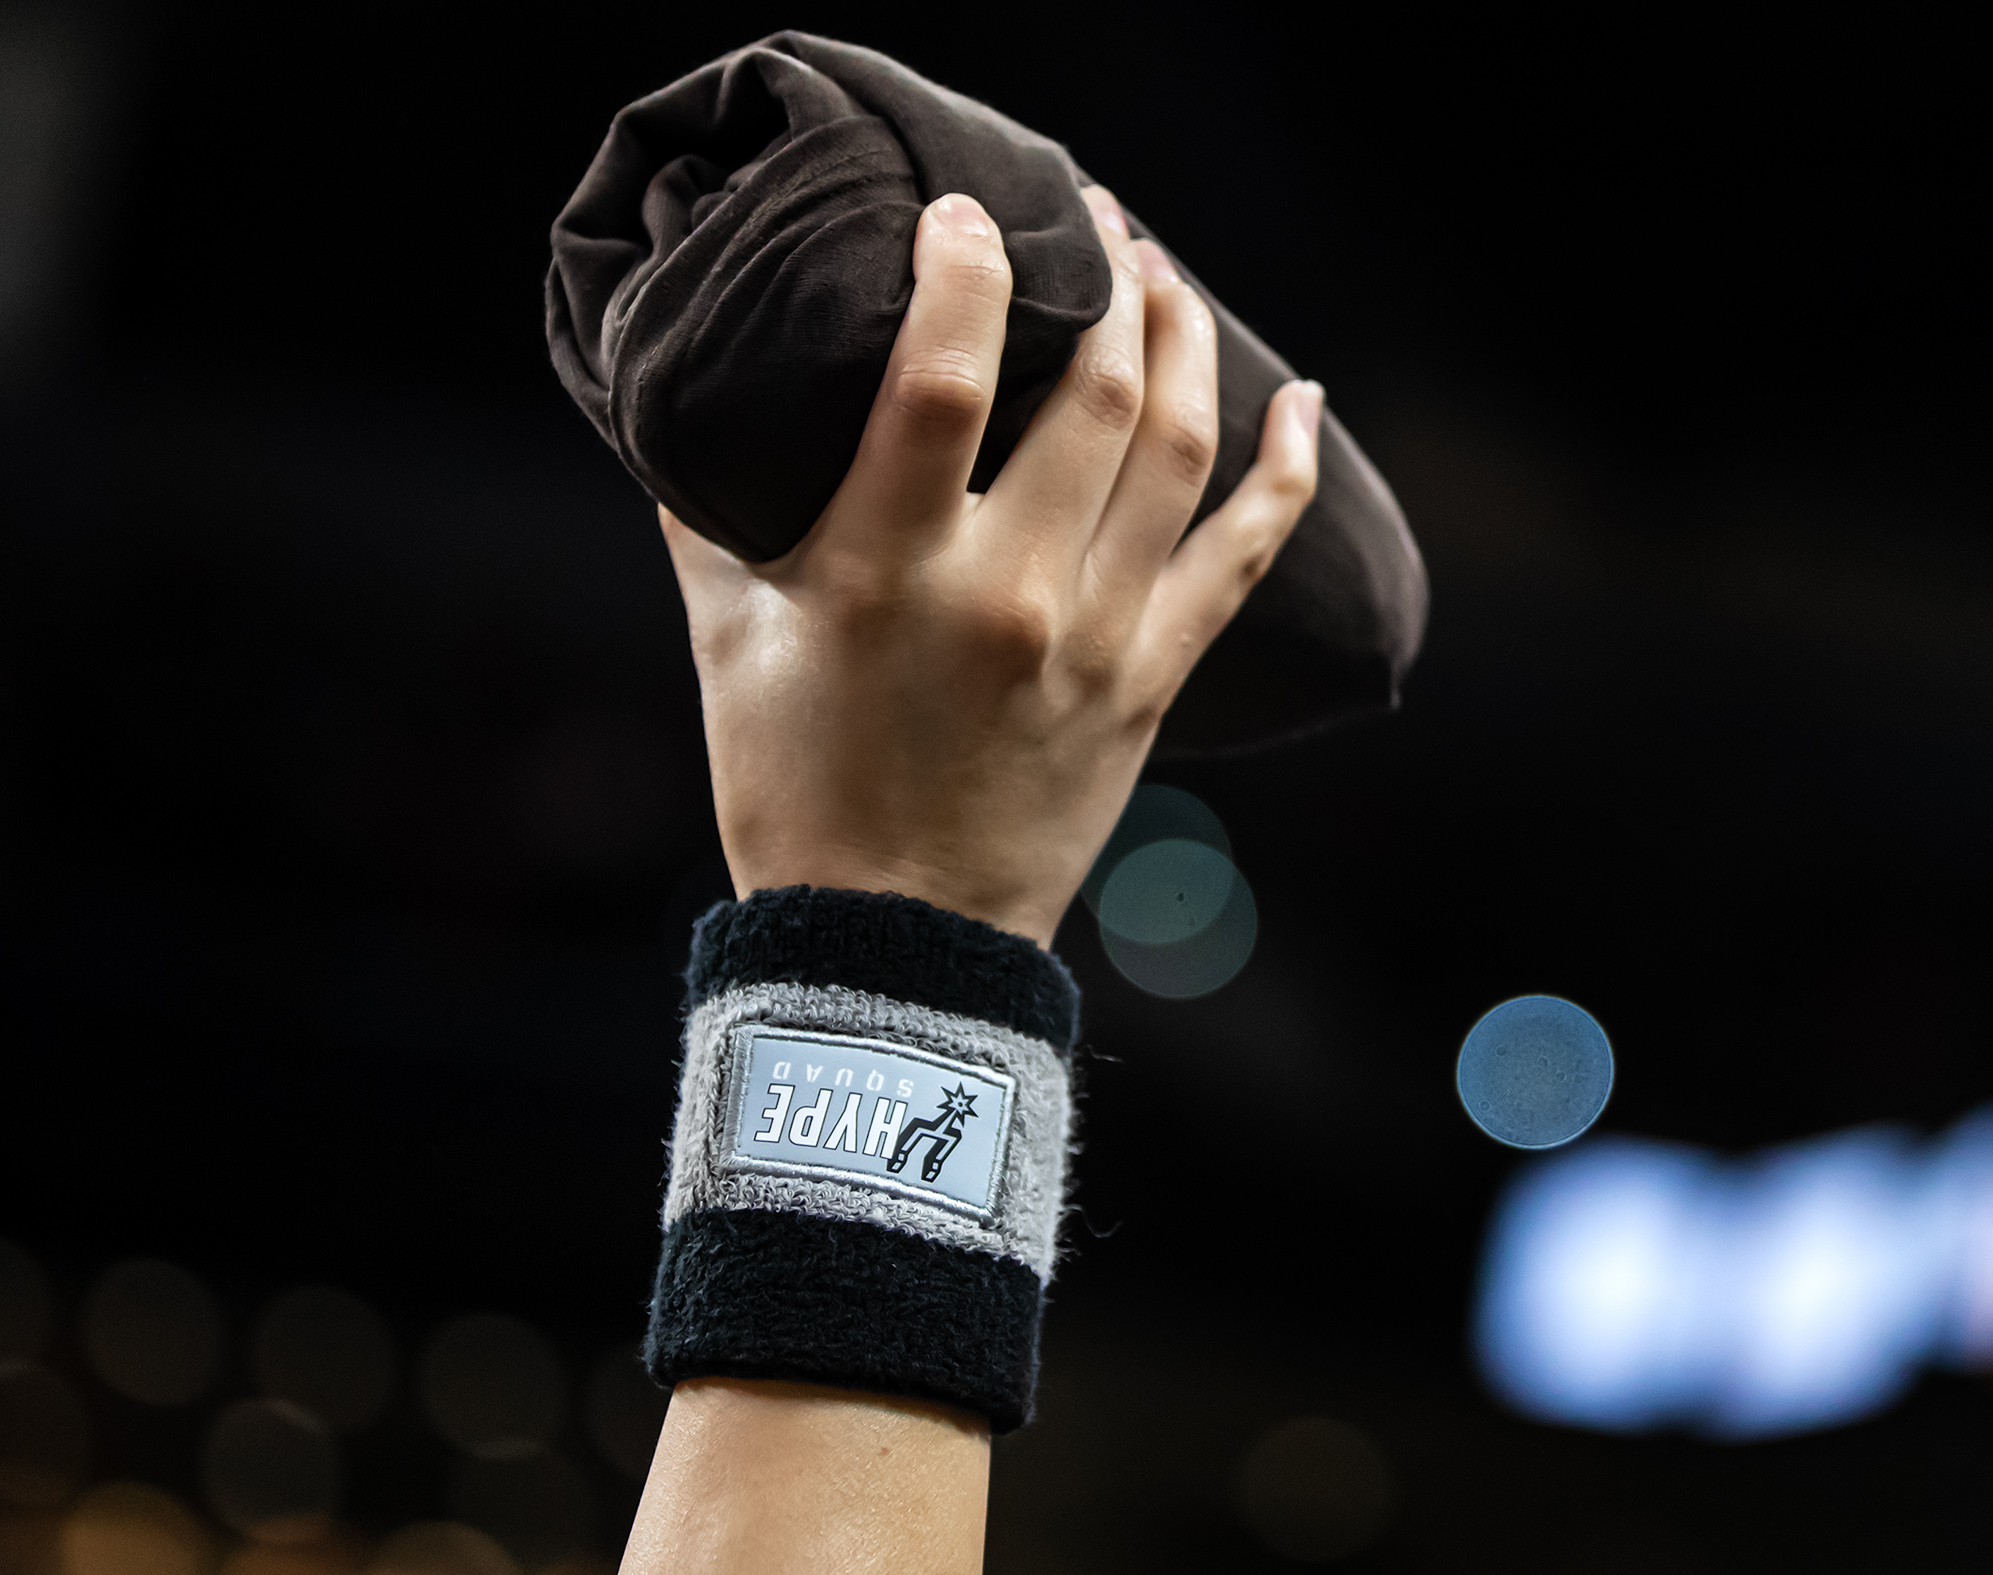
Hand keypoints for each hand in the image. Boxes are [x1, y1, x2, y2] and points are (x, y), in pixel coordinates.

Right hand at [662, 186, 1321, 946]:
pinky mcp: (1151, 681)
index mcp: (884, 573)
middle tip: (1091, 216)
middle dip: (1106, 275)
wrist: (896, 945)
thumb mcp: (725, 645)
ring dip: (1184, 339)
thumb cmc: (793, 791)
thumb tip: (689, 404)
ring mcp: (1095, 637)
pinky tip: (1303, 399)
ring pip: (1176, 451)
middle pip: (1094, 392)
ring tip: (1165, 270)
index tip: (969, 211)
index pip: (945, 376)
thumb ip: (710, 518)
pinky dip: (1283, 472)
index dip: (967, 270)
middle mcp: (1005, 593)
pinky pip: (1242, 558)